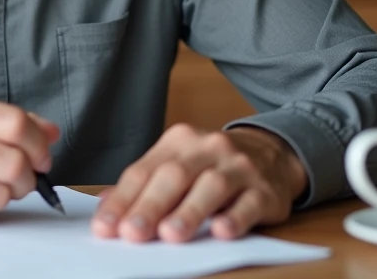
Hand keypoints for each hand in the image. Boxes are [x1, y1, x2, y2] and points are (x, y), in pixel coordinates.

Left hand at [90, 124, 307, 242]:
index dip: (122, 200)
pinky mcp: (265, 190)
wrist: (272, 153)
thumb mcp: (178, 164)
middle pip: (175, 175)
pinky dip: (235, 217)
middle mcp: (208, 148)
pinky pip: (250, 202)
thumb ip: (145, 185)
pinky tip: (221, 231)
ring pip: (212, 186)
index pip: (143, 171)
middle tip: (131, 233)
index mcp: (178, 141)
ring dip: (189, 212)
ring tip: (169, 235)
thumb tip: (105, 208)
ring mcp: (239, 167)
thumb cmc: (212, 166)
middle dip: (150, 206)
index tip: (104, 227)